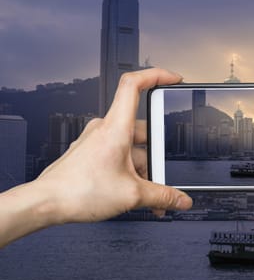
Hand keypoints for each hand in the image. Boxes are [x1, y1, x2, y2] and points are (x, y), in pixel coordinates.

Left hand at [37, 68, 192, 223]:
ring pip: (131, 147)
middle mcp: (104, 129)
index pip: (134, 84)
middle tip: (163, 171)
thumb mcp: (132, 195)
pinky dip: (131, 172)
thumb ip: (163, 196)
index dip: (156, 75)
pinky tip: (135, 192)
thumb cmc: (77, 191)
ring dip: (144, 168)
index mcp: (115, 127)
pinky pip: (119, 156)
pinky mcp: (91, 154)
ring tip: (149, 193)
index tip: (174, 79)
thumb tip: (181, 199)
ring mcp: (96, 141)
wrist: (46, 204)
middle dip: (157, 153)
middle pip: (142, 129)